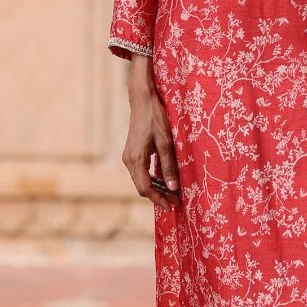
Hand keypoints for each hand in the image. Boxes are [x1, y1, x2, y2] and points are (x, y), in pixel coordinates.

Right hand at [122, 56, 180, 209]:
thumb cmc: (155, 118)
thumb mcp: (166, 142)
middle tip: (176, 201)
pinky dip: (153, 177)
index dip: (159, 200)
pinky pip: (142, 171)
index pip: (145, 188)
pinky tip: (165, 179)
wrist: (142, 99)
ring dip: (157, 187)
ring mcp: (129, 156)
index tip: (172, 206)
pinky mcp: (133, 152)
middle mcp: (129, 160)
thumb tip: (173, 188)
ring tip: (173, 192)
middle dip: (159, 196)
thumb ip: (168, 165)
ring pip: (142, 179)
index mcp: (135, 160)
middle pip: (143, 186)